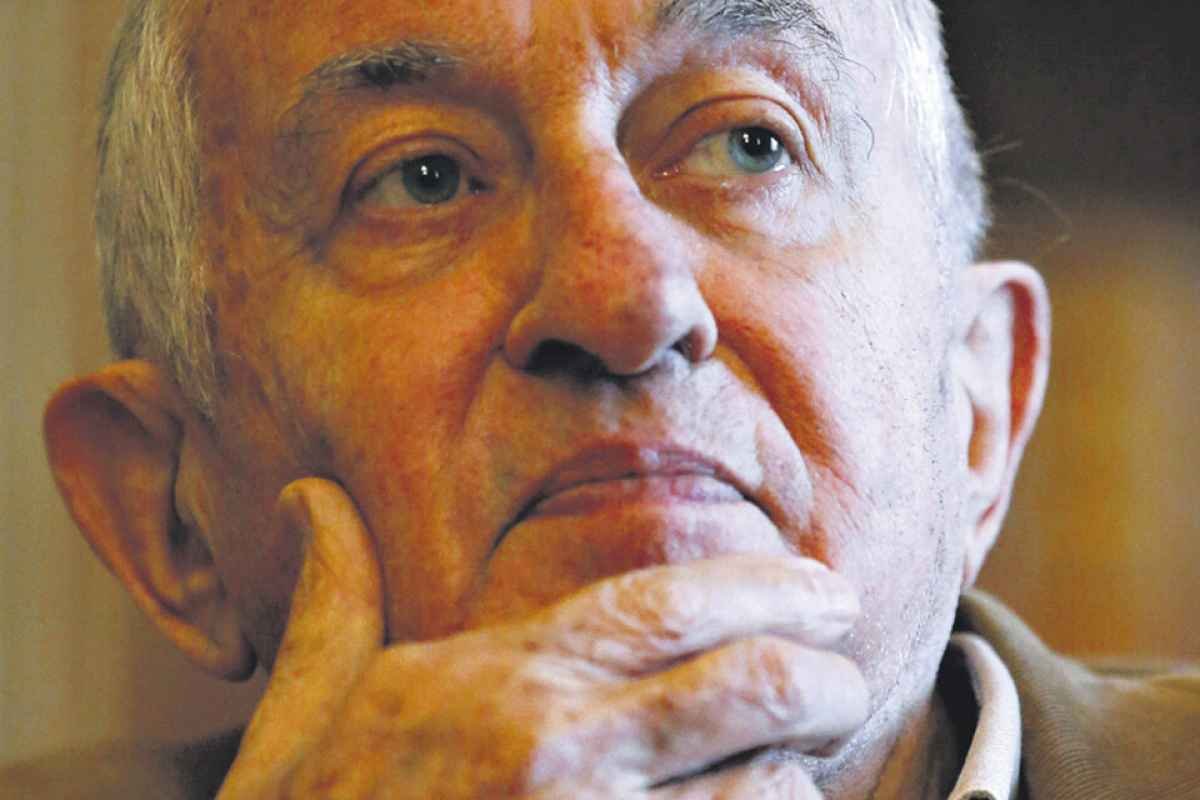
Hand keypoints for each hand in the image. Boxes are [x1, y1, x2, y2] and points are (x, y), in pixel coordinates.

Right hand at [217, 478, 868, 798]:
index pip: (665, 604)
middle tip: (843, 674)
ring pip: (769, 786)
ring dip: (798, 771)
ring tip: (797, 762)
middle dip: (821, 673)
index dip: (765, 586)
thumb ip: (334, 598)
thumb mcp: (303, 716)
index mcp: (498, 687)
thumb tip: (308, 497)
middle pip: (748, 684)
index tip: (824, 590)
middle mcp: (560, 756)